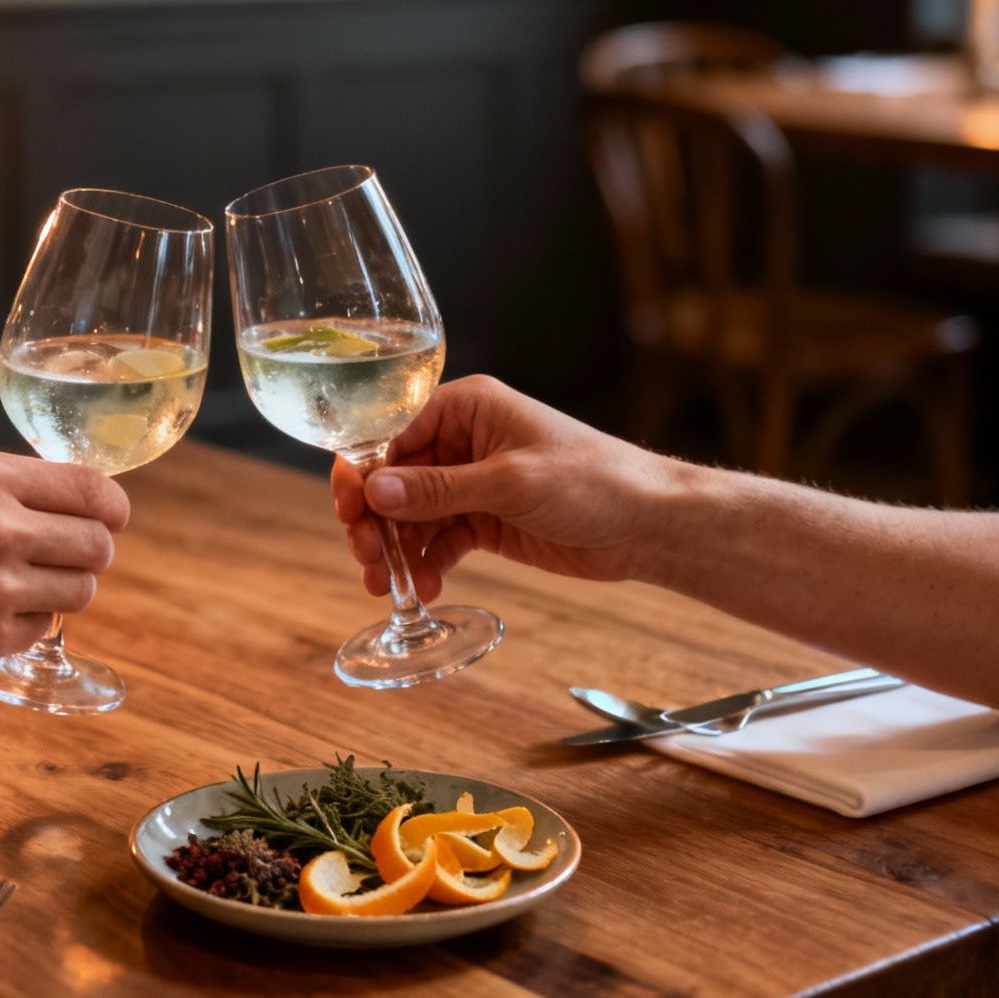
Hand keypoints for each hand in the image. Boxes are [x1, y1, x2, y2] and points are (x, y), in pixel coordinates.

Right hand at [0, 451, 129, 717]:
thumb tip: (62, 501)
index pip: (91, 488)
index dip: (109, 507)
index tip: (108, 517)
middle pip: (98, 543)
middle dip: (89, 551)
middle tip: (61, 557)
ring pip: (80, 591)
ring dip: (60, 589)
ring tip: (17, 586)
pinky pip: (40, 628)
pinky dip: (23, 623)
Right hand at [330, 375, 682, 598]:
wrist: (649, 524)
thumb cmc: (594, 481)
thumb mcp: (510, 483)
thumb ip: (439, 489)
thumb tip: (376, 491)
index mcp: (467, 408)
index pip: (392, 432)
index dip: (363, 471)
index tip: (350, 511)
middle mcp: (463, 441)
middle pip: (394, 477)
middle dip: (375, 518)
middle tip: (367, 557)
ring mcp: (472, 482)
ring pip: (411, 514)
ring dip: (395, 548)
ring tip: (387, 585)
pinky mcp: (484, 520)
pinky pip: (438, 540)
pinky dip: (426, 563)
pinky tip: (423, 588)